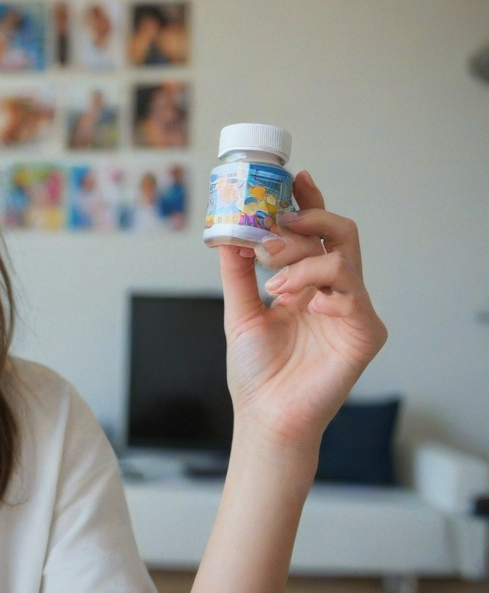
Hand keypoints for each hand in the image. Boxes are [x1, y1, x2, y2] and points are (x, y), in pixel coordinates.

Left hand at [218, 170, 387, 450]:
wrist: (265, 415)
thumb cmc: (257, 372)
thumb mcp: (239, 311)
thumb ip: (236, 271)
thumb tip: (227, 233)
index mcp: (306, 282)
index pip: (315, 232)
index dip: (308, 202)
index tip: (295, 177)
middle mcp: (332, 291)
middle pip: (339, 232)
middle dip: (306, 220)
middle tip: (276, 228)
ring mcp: (352, 310)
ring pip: (343, 257)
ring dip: (303, 259)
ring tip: (273, 280)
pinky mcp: (364, 333)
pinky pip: (352, 294)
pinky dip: (320, 289)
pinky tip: (297, 302)